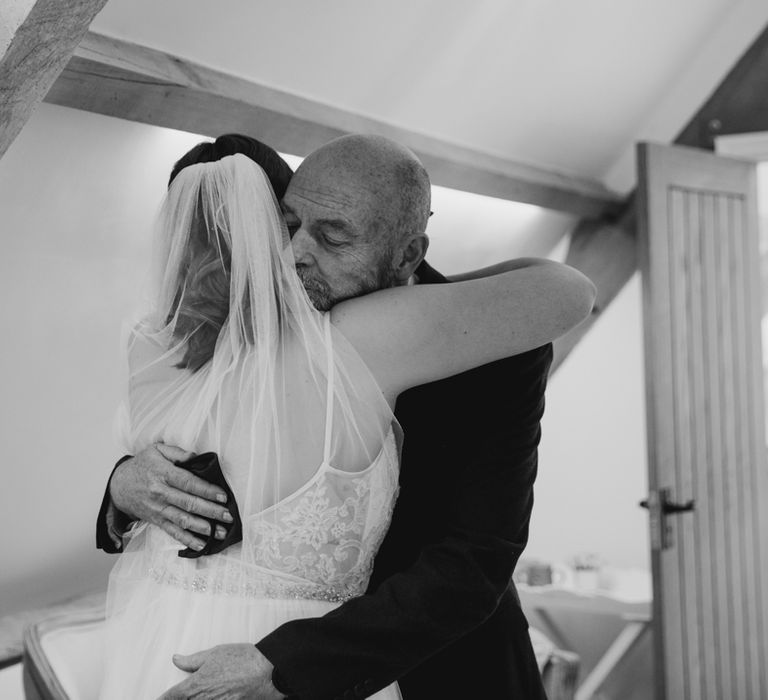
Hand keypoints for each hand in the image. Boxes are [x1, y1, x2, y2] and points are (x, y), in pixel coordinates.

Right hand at [110, 444, 233, 550]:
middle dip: (211, 511)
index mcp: (163, 474)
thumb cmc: (143, 465)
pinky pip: (172, 532)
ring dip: (203, 528)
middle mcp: (160, 493)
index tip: (223, 496)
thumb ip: (178, 453)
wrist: (119, 484)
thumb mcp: (157, 450)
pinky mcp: (156, 520)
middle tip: (228, 516)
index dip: (207, 490)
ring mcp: (158, 509)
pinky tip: (201, 545)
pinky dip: (187, 540)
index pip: (188, 483)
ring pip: (182, 520)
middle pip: (188, 503)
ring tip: (220, 532)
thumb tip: (197, 457)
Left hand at [158, 644, 284, 699]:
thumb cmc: (242, 659)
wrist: (267, 670)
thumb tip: (176, 659)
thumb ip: (192, 660)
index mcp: (197, 684)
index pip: (172, 696)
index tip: (158, 699)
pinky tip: (211, 697)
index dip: (162, 699)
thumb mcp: (214, 653)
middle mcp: (203, 699)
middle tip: (177, 697)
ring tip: (199, 694)